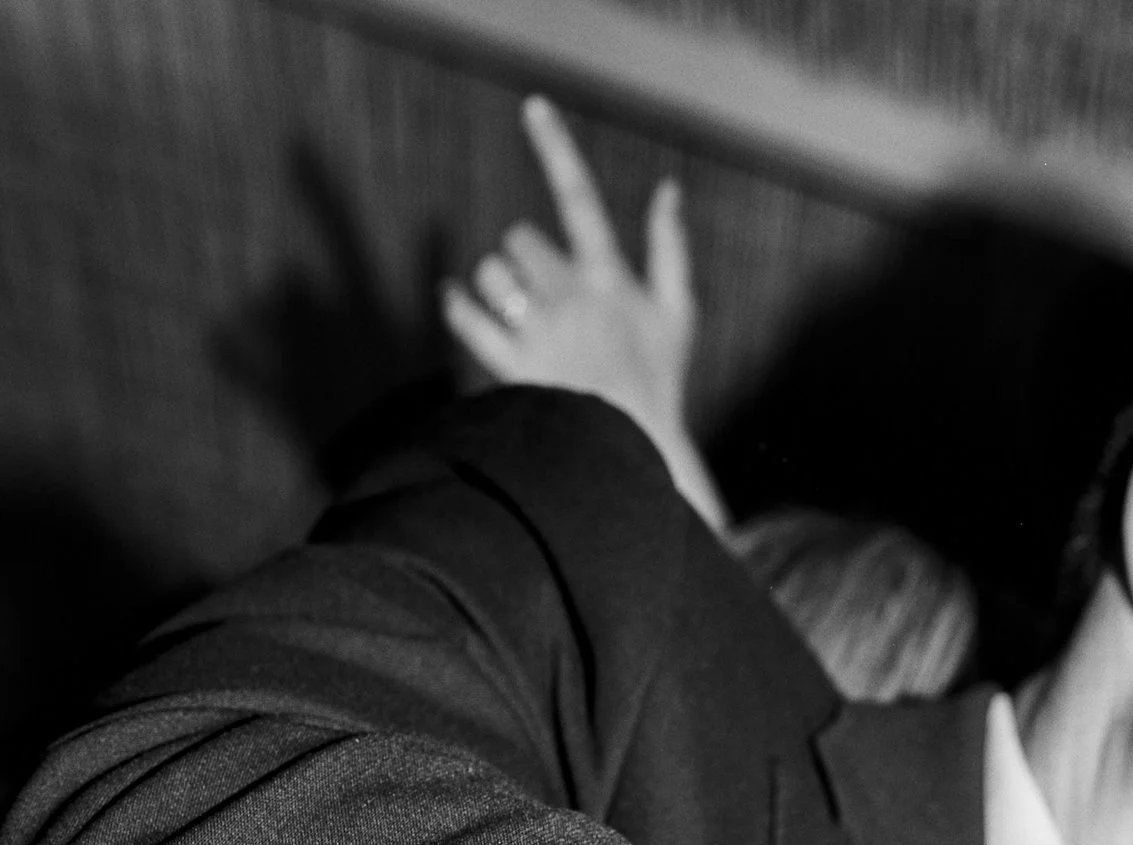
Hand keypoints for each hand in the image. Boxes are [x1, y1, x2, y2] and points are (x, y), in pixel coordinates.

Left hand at [441, 96, 726, 533]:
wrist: (634, 450)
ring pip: (495, 274)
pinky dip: (459, 306)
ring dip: (499, 284)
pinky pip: (471, 321)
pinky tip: (454, 297)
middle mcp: (571, 296)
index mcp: (609, 276)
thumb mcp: (678, 313)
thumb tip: (669, 188)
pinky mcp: (515, 367)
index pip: (579, 196)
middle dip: (525, 258)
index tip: (533, 106)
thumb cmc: (658, 384)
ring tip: (518, 311)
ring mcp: (541, 332)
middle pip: (522, 241)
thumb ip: (670, 247)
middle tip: (543, 290)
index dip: (556, 147)